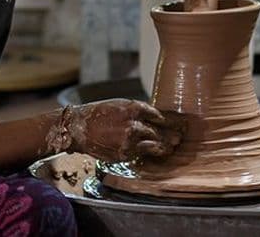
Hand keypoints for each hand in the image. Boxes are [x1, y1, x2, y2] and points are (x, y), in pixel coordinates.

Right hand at [61, 99, 185, 162]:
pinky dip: (148, 153)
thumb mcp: (120, 105)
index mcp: (134, 108)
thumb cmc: (99, 113)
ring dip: (164, 147)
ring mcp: (130, 140)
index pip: (160, 115)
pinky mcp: (125, 153)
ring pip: (155, 145)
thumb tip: (154, 118)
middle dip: (172, 135)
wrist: (79, 127)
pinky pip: (142, 154)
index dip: (171, 121)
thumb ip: (137, 111)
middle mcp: (134, 124)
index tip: (179, 124)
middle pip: (161, 131)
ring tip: (171, 147)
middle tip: (180, 138)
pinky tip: (153, 152)